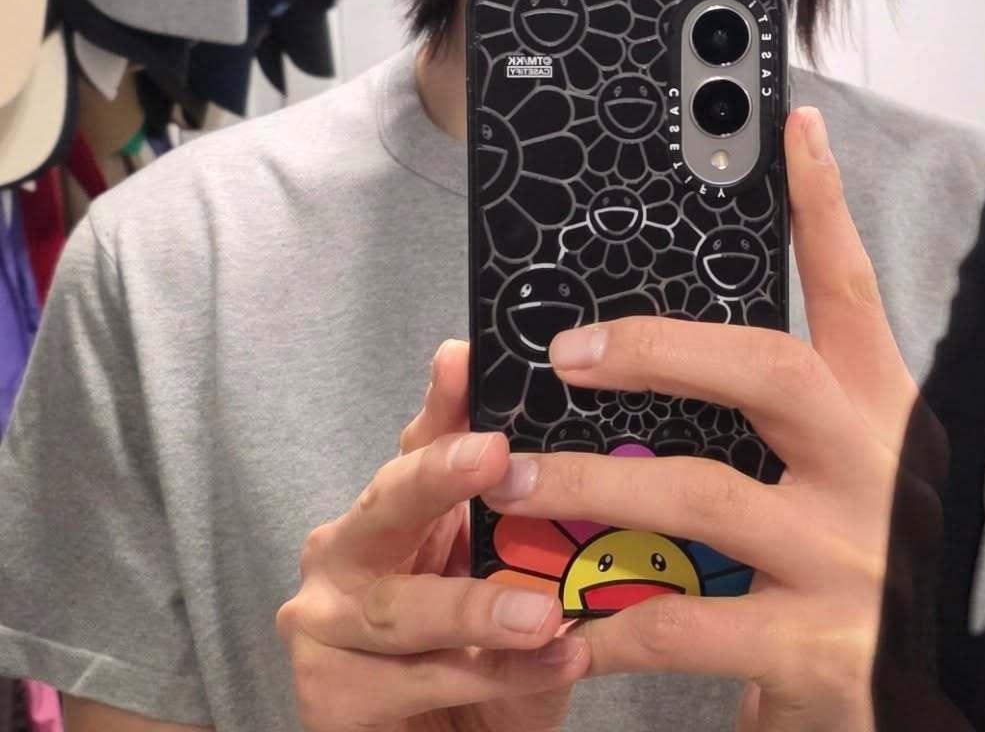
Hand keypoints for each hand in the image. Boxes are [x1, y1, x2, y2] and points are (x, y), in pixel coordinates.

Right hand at [275, 339, 589, 731]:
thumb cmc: (487, 655)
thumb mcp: (519, 580)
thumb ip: (534, 523)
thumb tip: (593, 459)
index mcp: (398, 505)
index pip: (422, 437)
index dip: (444, 398)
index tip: (466, 354)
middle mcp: (348, 548)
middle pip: (388, 501)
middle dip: (438, 475)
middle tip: (495, 453)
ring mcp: (325, 621)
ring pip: (401, 608)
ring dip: (477, 610)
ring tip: (546, 615)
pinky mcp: (327, 695)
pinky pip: (419, 680)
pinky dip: (493, 678)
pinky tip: (554, 665)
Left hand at [477, 106, 958, 731]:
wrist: (962, 700)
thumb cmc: (880, 565)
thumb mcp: (857, 472)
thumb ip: (795, 421)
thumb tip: (676, 357)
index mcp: (884, 411)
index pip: (851, 287)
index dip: (823, 201)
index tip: (790, 122)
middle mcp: (874, 466)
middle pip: (765, 370)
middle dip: (656, 348)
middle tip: (567, 351)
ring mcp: (849, 555)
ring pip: (704, 495)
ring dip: (595, 485)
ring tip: (516, 477)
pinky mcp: (818, 646)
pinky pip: (687, 624)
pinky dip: (611, 623)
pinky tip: (559, 625)